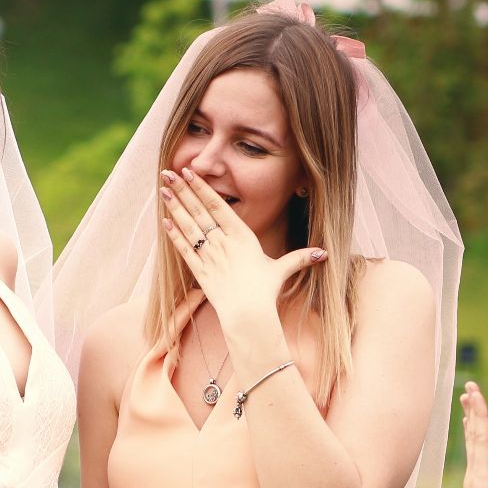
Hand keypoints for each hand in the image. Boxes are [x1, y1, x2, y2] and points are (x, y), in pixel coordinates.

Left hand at [158, 168, 322, 338]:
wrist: (248, 315)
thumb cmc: (265, 291)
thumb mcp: (282, 270)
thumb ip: (300, 258)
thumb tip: (324, 253)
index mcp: (242, 236)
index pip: (219, 206)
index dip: (203, 188)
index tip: (191, 172)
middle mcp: (223, 243)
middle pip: (200, 212)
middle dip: (184, 191)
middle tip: (169, 173)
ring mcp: (210, 257)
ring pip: (189, 227)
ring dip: (175, 207)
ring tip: (163, 190)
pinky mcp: (200, 272)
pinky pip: (184, 250)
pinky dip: (174, 235)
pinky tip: (165, 221)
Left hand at [460, 382, 487, 487]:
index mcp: (480, 482)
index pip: (481, 441)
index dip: (479, 415)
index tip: (474, 391)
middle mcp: (474, 479)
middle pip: (474, 437)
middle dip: (473, 410)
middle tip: (469, 384)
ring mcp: (474, 484)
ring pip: (473, 444)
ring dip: (472, 420)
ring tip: (468, 399)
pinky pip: (475, 455)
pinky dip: (474, 438)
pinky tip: (472, 432)